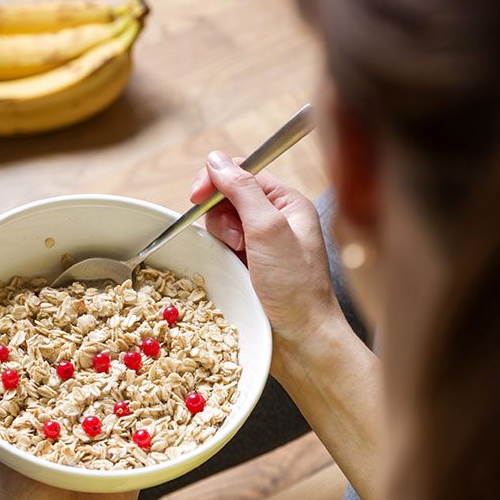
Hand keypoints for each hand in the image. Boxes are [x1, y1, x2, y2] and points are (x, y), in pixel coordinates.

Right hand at [190, 150, 345, 377]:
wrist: (301, 340)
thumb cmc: (295, 287)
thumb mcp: (269, 229)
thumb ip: (242, 189)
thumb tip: (216, 159)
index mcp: (289, 204)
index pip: (245, 172)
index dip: (217, 179)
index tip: (197, 195)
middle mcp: (276, 221)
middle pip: (228, 198)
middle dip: (221, 215)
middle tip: (235, 239)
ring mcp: (261, 245)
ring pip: (221, 224)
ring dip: (221, 238)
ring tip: (239, 258)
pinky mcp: (248, 267)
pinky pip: (221, 249)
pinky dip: (219, 255)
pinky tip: (232, 269)